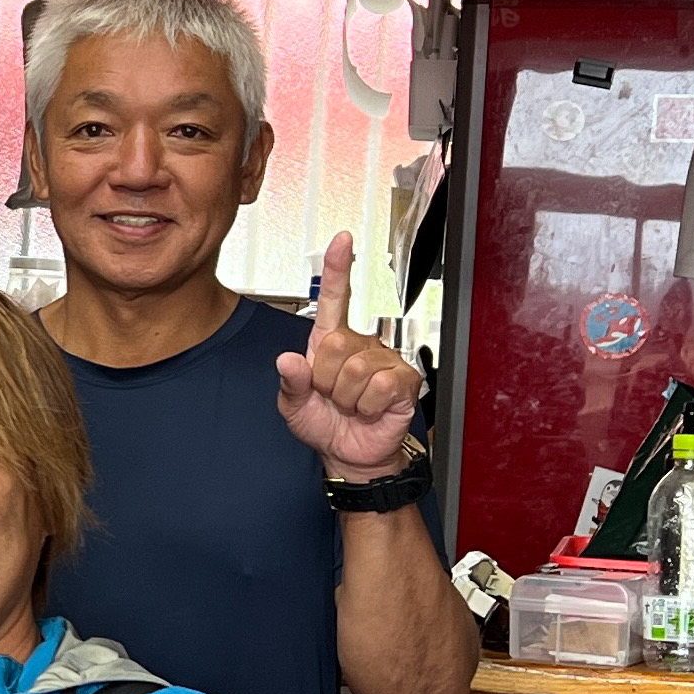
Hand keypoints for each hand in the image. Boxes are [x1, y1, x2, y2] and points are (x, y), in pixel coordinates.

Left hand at [275, 231, 422, 476]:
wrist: (348, 453)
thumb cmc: (323, 423)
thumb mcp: (292, 405)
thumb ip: (289, 381)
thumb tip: (288, 360)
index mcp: (329, 342)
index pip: (336, 298)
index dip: (339, 268)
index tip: (342, 240)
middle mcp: (360, 345)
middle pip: (335, 344)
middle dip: (325, 378)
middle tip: (331, 395)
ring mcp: (385, 360)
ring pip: (356, 369)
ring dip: (345, 396)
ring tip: (351, 404)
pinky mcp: (404, 380)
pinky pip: (379, 385)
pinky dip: (368, 405)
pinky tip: (370, 410)